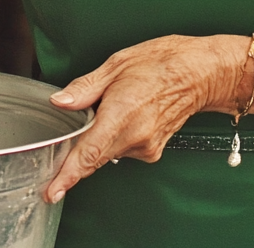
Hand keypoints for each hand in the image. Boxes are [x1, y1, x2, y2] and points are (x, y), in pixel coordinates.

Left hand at [41, 34, 247, 203]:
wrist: (200, 73)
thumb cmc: (162, 63)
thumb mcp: (117, 64)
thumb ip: (85, 88)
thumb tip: (60, 101)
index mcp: (122, 113)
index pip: (89, 153)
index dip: (68, 174)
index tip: (53, 191)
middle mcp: (135, 136)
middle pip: (93, 158)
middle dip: (76, 155)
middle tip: (69, 140)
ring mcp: (145, 147)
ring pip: (106, 153)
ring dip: (99, 138)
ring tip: (112, 107)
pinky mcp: (152, 152)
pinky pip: (122, 150)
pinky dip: (115, 138)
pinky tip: (125, 117)